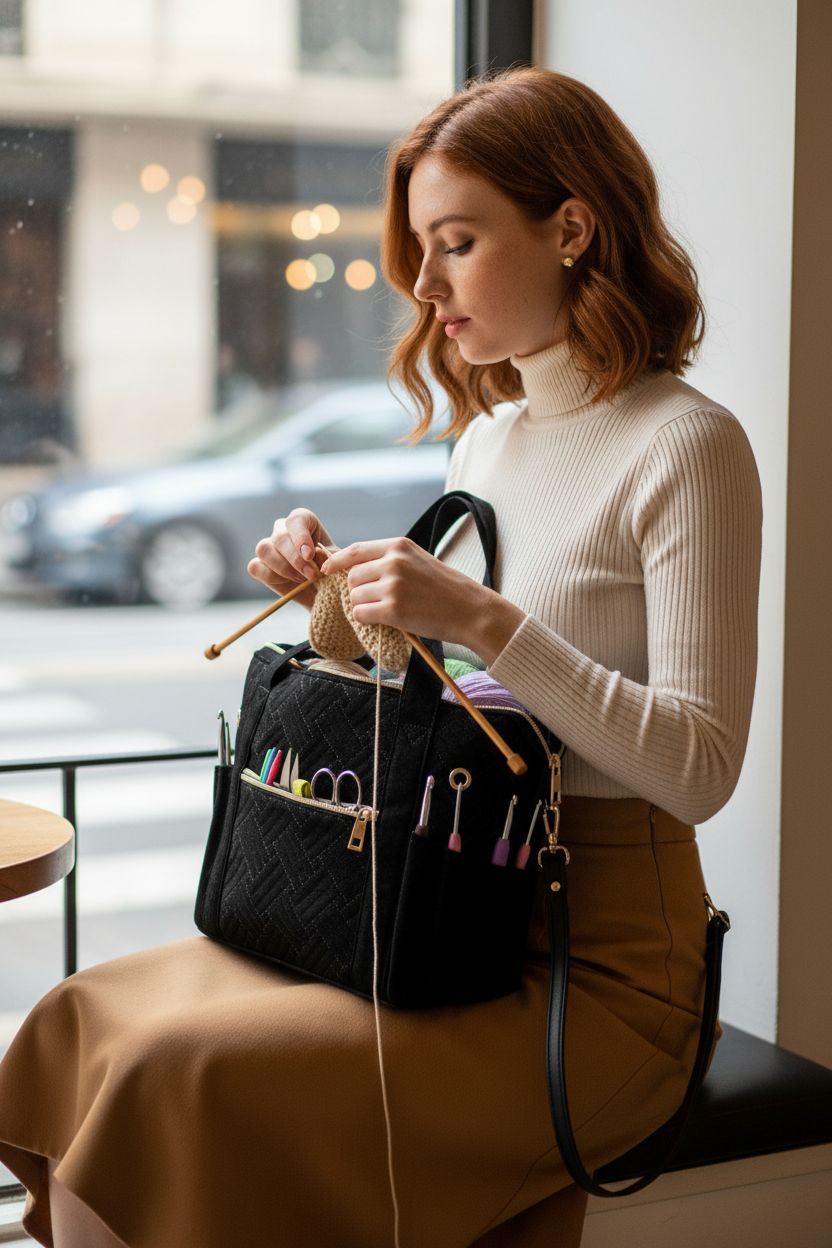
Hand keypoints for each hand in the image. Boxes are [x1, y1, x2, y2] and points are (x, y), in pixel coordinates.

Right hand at [247, 509, 334, 609]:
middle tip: (312, 575)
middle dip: (296, 559)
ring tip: (302, 580)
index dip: (301, 536)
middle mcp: (283, 530)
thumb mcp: (335, 562)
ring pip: (264, 549)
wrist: (322, 592)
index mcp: (304, 522)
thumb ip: (328, 556)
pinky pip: (255, 566)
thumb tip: (316, 553)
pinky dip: (271, 577)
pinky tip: (287, 583)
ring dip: (284, 568)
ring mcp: (268, 547)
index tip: (309, 555)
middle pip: (280, 536)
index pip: (296, 519)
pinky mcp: (258, 565)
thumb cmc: (330, 571)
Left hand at [320, 537, 524, 663]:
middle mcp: (393, 562)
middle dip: (357, 590)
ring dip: (363, 606)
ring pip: (355, 597)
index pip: (355, 550)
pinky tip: (385, 620)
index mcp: (398, 546)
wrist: (470, 609)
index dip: (337, 561)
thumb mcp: (417, 560)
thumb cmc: (445, 588)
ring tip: (386, 610)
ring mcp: (392, 585)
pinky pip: (361, 614)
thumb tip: (354, 567)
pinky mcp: (393, 610)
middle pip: (352, 576)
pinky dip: (367, 619)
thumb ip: (389, 559)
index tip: (327, 569)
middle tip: (375, 600)